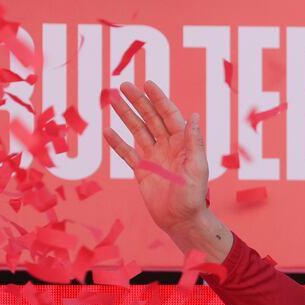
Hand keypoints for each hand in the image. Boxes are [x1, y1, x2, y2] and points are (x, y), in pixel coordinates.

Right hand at [103, 80, 209, 234]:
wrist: (180, 220)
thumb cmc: (193, 196)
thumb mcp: (197, 167)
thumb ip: (193, 142)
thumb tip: (194, 115)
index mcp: (183, 144)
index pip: (169, 116)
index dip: (158, 99)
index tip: (147, 84)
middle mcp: (168, 147)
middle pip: (151, 119)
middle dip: (138, 101)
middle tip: (123, 85)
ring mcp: (154, 157)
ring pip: (138, 131)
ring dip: (126, 115)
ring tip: (112, 99)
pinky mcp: (142, 171)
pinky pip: (127, 153)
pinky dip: (117, 142)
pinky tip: (107, 130)